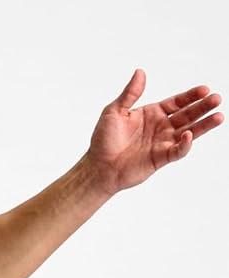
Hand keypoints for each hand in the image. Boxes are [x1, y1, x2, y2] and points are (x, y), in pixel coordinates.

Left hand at [85, 69, 221, 192]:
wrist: (98, 167)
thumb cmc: (103, 140)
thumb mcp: (114, 111)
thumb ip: (130, 93)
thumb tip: (140, 72)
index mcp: (152, 113)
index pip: (177, 102)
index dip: (191, 96)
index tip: (204, 89)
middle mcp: (161, 127)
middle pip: (187, 115)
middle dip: (202, 107)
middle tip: (217, 99)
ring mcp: (162, 143)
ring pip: (188, 132)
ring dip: (203, 125)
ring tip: (219, 117)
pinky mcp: (160, 159)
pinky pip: (177, 151)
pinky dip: (184, 145)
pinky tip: (189, 136)